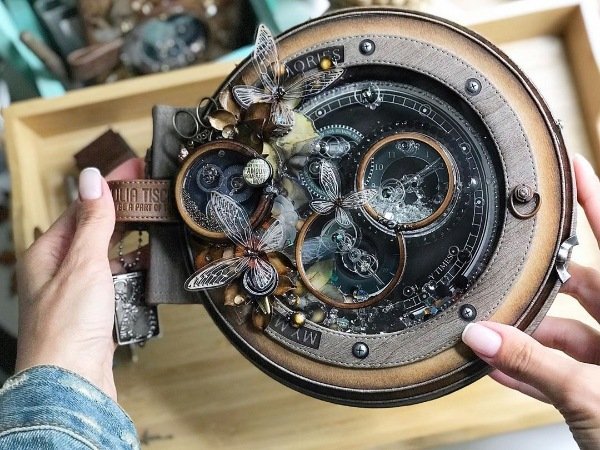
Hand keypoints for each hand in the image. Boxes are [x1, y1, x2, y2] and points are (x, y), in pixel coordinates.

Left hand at [15, 159, 143, 399]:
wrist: (73, 383)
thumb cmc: (65, 329)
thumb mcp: (83, 263)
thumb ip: (92, 222)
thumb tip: (93, 180)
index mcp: (48, 253)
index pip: (82, 207)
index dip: (109, 185)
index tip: (134, 167)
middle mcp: (60, 270)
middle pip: (95, 229)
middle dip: (122, 209)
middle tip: (150, 190)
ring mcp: (78, 292)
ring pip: (108, 255)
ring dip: (129, 240)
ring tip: (154, 221)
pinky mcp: (96, 312)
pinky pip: (117, 281)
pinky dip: (133, 270)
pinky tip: (148, 264)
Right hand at [462, 154, 599, 448]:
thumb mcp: (591, 397)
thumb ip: (532, 365)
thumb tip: (481, 338)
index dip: (593, 198)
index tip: (571, 165)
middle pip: (584, 283)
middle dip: (541, 280)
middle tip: (507, 267)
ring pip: (569, 330)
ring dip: (530, 333)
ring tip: (491, 333)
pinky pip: (565, 367)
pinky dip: (534, 367)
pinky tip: (502, 367)